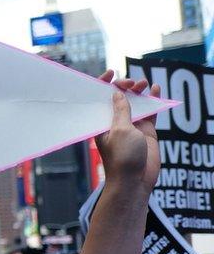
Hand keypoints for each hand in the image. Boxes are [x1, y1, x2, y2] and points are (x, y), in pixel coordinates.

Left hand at [94, 70, 159, 195]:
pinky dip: (152, 100)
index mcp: (100, 123)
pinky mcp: (145, 131)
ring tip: (143, 83)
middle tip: (131, 83)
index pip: (99, 99)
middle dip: (123, 87)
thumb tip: (118, 93)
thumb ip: (122, 111)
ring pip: (134, 103)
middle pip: (118, 99)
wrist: (135, 180)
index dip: (102, 85)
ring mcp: (130, 126)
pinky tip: (155, 88)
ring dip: (138, 92)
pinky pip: (149, 112)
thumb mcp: (121, 130)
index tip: (110, 73)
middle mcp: (114, 123)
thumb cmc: (122, 157)